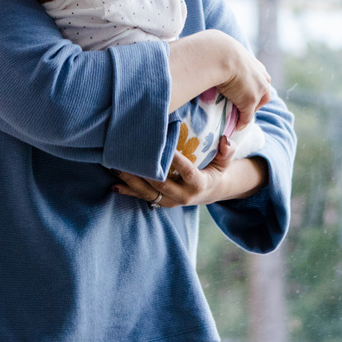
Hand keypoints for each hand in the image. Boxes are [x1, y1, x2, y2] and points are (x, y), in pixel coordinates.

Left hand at [112, 136, 264, 206]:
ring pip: (148, 192)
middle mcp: (183, 196)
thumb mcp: (225, 162)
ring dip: (132, 181)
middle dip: (145, 172)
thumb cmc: (215, 170)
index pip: (187, 171)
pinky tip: (114, 185)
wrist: (209, 192)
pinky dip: (128, 192)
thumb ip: (227, 151)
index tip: (164, 146)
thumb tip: (226, 140)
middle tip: (130, 156)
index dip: (176, 161)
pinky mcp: (160, 201)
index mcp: (199, 184)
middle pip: (161, 184)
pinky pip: (143, 198)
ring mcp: (170, 201)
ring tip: (116, 167)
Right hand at [216, 40, 271, 132]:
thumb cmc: (218, 50)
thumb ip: (226, 58)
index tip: (242, 93)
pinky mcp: (250, 100)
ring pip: (256, 104)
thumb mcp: (226, 54)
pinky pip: (246, 116)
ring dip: (249, 111)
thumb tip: (214, 56)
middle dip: (255, 101)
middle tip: (241, 106)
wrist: (220, 54)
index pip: (260, 80)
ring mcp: (258, 89)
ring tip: (238, 116)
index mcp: (256, 65)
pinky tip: (234, 126)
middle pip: (264, 94)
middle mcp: (262, 76)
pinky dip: (241, 122)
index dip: (252, 88)